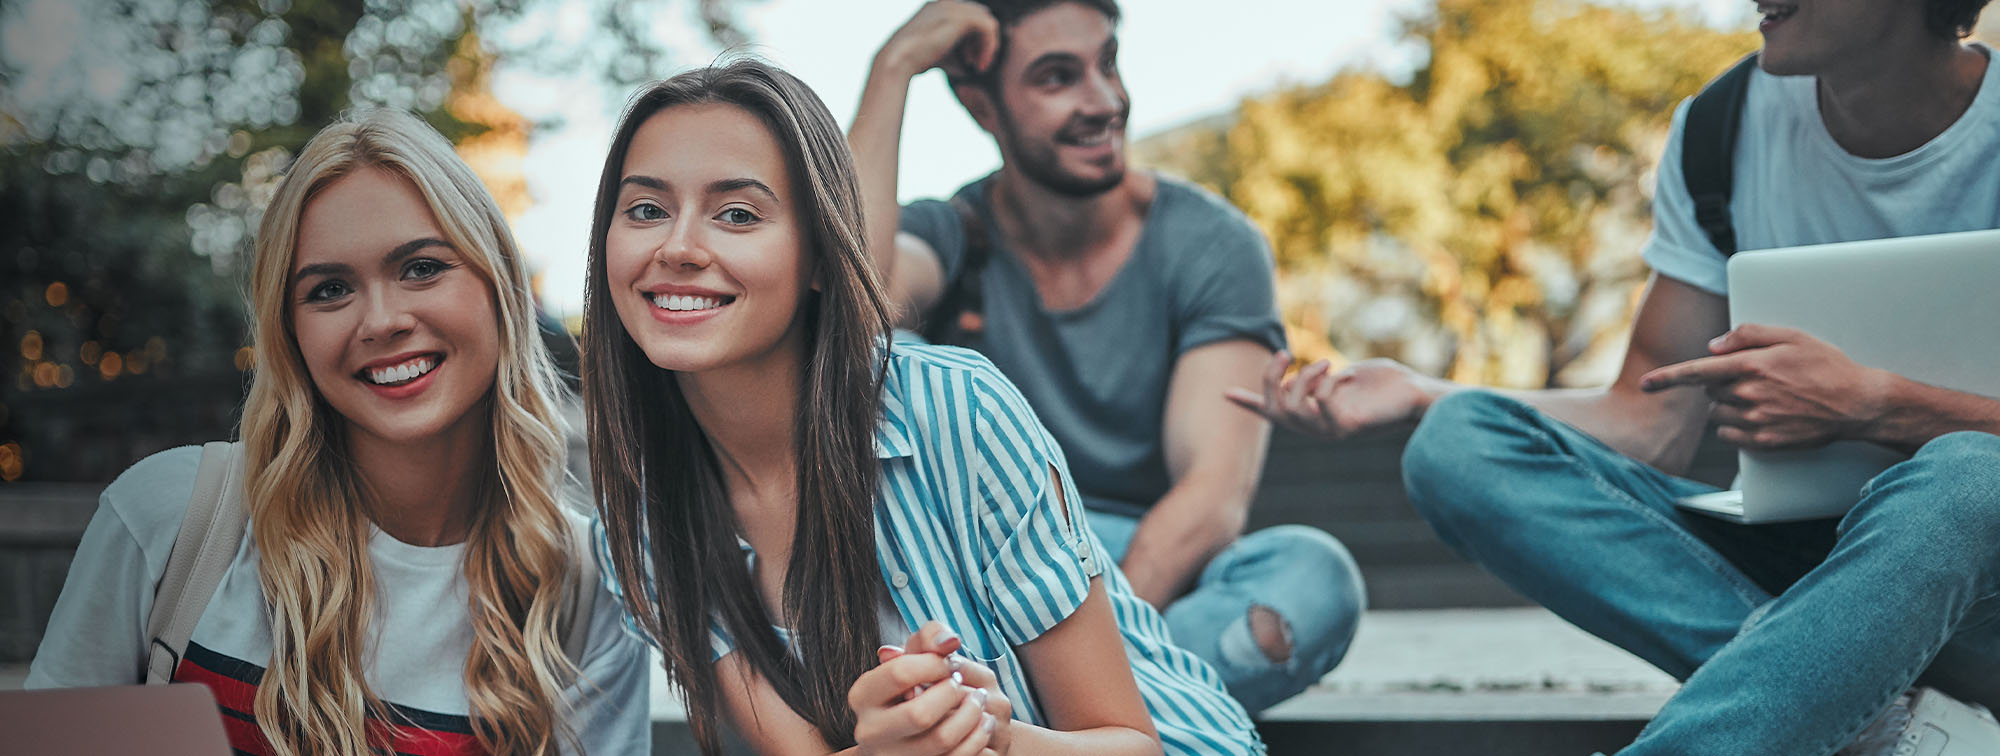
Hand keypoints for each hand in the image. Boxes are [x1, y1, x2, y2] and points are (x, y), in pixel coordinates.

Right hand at [860, 623, 1006, 755]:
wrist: (908, 735)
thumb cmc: (914, 686)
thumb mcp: (914, 657)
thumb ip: (929, 638)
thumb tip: (949, 642)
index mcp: (862, 696)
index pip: (900, 673)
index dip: (933, 664)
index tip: (946, 664)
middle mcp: (869, 731)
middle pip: (919, 714)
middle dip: (951, 694)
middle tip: (961, 684)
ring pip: (941, 740)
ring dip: (971, 715)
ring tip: (979, 701)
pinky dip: (977, 738)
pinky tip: (983, 724)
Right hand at [876, 0, 999, 81]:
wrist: (898, 60)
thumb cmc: (913, 62)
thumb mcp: (937, 51)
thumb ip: (952, 49)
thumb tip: (967, 63)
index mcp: (938, 7)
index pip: (967, 15)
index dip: (973, 38)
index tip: (970, 61)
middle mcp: (946, 2)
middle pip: (979, 14)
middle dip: (981, 40)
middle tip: (976, 63)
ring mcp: (953, 7)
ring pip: (986, 20)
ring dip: (988, 44)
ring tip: (979, 65)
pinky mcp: (961, 17)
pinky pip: (988, 27)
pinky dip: (989, 46)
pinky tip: (979, 64)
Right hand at [1225, 353, 1436, 439]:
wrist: (1418, 396)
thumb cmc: (1386, 385)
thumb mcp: (1344, 377)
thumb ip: (1318, 380)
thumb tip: (1295, 379)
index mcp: (1314, 414)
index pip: (1273, 411)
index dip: (1248, 402)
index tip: (1224, 394)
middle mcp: (1317, 427)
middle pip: (1275, 408)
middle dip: (1270, 378)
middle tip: (1284, 352)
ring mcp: (1330, 430)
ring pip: (1292, 408)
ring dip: (1305, 379)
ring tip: (1326, 363)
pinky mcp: (1347, 427)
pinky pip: (1321, 402)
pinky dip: (1329, 382)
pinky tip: (1346, 375)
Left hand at [1638, 324, 1892, 448]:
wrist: (1857, 404)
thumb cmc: (1825, 365)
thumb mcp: (1792, 336)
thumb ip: (1749, 334)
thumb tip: (1713, 345)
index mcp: (1753, 366)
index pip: (1698, 371)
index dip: (1667, 378)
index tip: (1645, 384)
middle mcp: (1750, 394)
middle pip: (1709, 391)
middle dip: (1720, 383)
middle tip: (1753, 378)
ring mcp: (1756, 420)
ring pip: (1717, 413)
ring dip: (1727, 405)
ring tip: (1761, 397)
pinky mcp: (1763, 442)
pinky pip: (1729, 434)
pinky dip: (1734, 425)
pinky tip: (1759, 416)